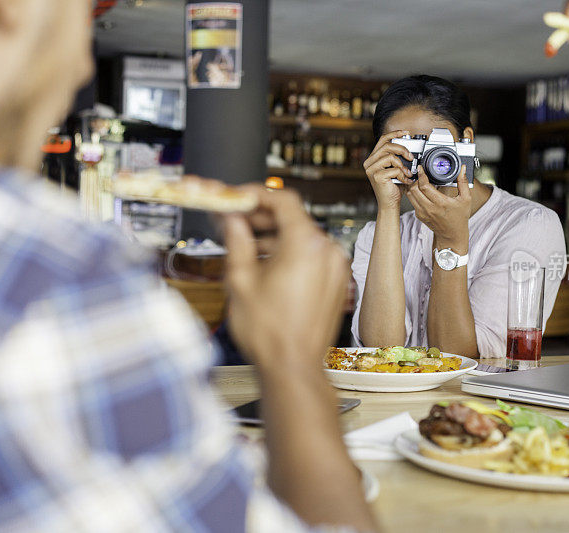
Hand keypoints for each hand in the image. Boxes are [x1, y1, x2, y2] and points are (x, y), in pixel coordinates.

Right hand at [223, 188, 348, 369]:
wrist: (293, 368)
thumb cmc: (269, 333)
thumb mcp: (241, 280)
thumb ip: (237, 241)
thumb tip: (232, 219)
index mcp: (305, 244)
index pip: (282, 200)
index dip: (255, 195)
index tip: (237, 198)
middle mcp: (327, 251)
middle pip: (293, 218)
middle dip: (261, 217)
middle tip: (234, 221)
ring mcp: (335, 268)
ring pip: (301, 238)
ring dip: (273, 237)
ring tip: (244, 246)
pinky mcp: (336, 283)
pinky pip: (311, 257)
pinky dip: (289, 254)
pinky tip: (265, 265)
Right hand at [363, 130, 413, 210]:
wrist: (389, 204)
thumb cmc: (393, 187)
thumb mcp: (395, 168)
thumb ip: (396, 157)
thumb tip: (407, 146)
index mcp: (373, 158)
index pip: (383, 139)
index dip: (395, 133)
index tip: (406, 132)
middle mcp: (369, 163)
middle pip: (387, 145)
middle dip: (402, 149)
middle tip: (411, 157)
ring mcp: (371, 170)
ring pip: (390, 157)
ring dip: (403, 165)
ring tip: (407, 173)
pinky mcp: (377, 177)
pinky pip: (394, 169)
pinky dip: (403, 175)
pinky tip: (405, 181)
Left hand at [405, 166, 470, 252]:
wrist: (452, 235)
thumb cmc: (460, 217)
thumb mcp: (466, 199)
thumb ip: (463, 182)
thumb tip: (462, 169)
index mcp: (440, 203)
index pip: (424, 186)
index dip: (421, 175)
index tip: (421, 168)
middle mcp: (429, 208)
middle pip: (414, 189)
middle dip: (415, 179)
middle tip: (420, 174)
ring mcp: (422, 213)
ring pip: (410, 195)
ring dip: (413, 186)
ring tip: (420, 181)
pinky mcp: (419, 216)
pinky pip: (412, 201)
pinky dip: (414, 194)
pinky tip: (421, 191)